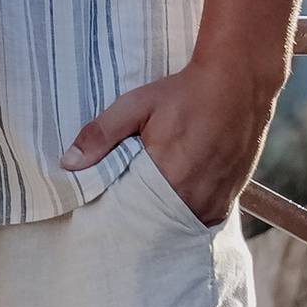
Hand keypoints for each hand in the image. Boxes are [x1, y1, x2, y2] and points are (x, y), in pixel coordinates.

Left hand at [63, 55, 283, 226]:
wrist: (239, 82)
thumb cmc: (186, 93)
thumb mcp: (137, 105)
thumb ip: (101, 135)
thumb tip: (67, 163)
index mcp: (169, 181)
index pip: (131, 215)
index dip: (116, 212)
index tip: (102, 208)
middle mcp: (196, 200)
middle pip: (155, 223)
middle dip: (138, 217)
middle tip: (124, 202)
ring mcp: (216, 203)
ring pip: (178, 222)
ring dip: (163, 215)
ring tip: (149, 198)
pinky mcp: (230, 198)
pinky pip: (200, 216)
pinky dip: (185, 209)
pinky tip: (176, 192)